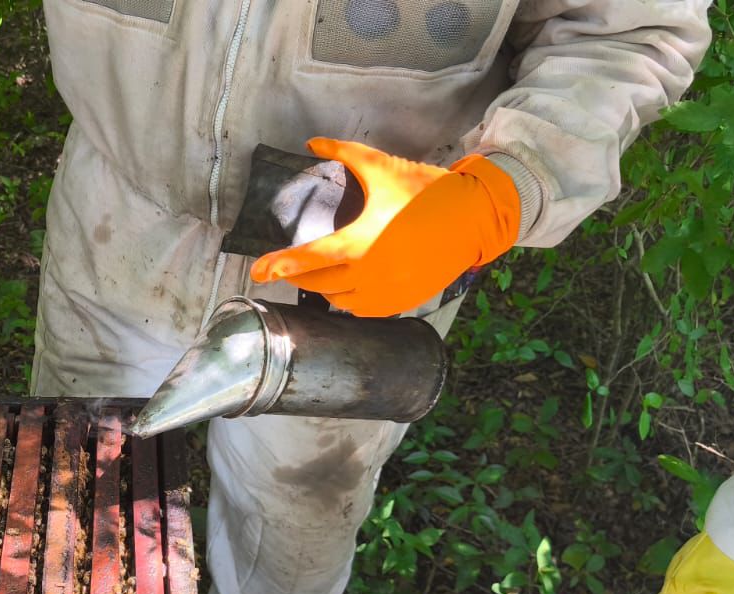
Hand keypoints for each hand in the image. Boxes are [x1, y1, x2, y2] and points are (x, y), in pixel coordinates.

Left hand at [250, 139, 521, 316]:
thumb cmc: (427, 190)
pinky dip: (351, 301)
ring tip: (319, 275)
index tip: (257, 271)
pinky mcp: (403, 302)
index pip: (310, 259)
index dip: (280, 265)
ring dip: (325, 290)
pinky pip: (365, 311)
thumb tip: (312, 143)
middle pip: (320, 284)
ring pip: (341, 302)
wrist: (475, 216)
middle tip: (286, 267)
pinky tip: (348, 289)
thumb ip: (343, 154)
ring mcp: (388, 292)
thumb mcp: (382, 167)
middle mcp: (370, 274)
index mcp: (360, 242)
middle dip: (300, 276)